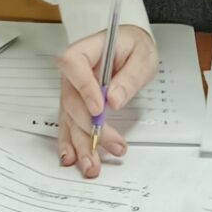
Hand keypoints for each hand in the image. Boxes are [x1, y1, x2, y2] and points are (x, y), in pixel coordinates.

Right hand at [56, 27, 156, 177]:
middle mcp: (73, 72)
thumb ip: (129, 77)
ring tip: (91, 164)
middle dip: (87, 127)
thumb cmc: (133, 47)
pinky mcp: (75, 106)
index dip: (83, 87)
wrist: (129, 47)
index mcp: (86, 50)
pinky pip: (69, 125)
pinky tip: (73, 158)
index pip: (74, 64)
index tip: (98, 108)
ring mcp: (72, 90)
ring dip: (79, 143)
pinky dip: (72, 143)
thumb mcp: (141, 56)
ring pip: (69, 118)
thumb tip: (114, 99)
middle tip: (107, 144)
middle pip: (71, 100)